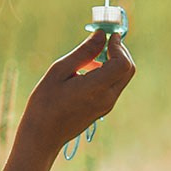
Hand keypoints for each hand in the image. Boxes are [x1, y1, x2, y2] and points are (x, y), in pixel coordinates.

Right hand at [17, 28, 134, 151]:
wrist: (42, 136)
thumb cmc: (45, 102)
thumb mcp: (59, 71)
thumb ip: (84, 52)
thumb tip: (102, 34)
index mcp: (96, 88)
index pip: (123, 63)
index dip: (118, 46)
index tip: (107, 35)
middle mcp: (107, 98)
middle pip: (128, 69)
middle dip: (119, 52)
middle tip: (101, 42)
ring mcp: (107, 106)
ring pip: (122, 77)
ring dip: (112, 62)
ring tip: (87, 58)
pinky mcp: (103, 109)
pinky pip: (113, 86)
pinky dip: (107, 73)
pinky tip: (86, 71)